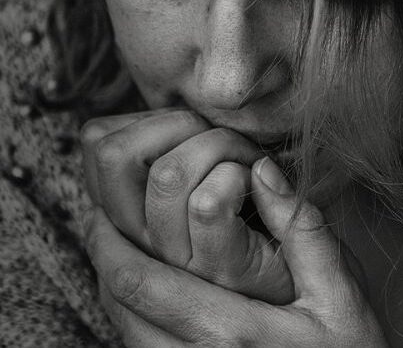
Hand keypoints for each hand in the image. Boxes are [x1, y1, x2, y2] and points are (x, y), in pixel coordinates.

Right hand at [81, 109, 292, 302]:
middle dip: (177, 121)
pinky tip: (257, 182)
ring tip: (246, 158)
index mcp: (130, 215)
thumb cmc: (255, 223)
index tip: (192, 129)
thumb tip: (151, 116)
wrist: (304, 287)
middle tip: (219, 134)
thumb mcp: (195, 188)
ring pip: (168, 172)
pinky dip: (240, 173)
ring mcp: (177, 259)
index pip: (97, 143)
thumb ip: (170, 157)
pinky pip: (209, 201)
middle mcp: (141, 240)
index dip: (146, 117)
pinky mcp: (220, 268)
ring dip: (219, 144)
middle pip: (113, 152)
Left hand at [84, 157, 387, 346]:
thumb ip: (303, 231)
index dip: (114, 243)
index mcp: (231, 331)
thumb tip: (263, 173)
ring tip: (113, 246)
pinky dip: (129, 312)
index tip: (105, 210)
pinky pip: (139, 346)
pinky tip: (143, 288)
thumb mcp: (340, 291)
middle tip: (99, 220)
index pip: (146, 282)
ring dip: (112, 284)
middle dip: (103, 257)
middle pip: (121, 306)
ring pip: (124, 329)